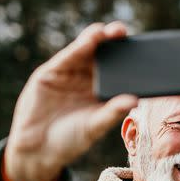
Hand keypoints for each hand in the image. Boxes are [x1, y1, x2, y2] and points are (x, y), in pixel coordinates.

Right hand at [4, 22, 138, 180]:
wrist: (37, 150)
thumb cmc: (70, 141)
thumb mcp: (94, 127)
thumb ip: (112, 113)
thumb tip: (135, 100)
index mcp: (102, 92)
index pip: (118, 71)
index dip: (127, 59)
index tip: (142, 49)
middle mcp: (87, 79)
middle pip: (102, 56)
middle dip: (112, 42)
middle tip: (123, 32)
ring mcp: (69, 74)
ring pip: (85, 51)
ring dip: (96, 39)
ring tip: (108, 31)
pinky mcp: (51, 72)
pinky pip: (67, 57)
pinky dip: (78, 47)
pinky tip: (90, 39)